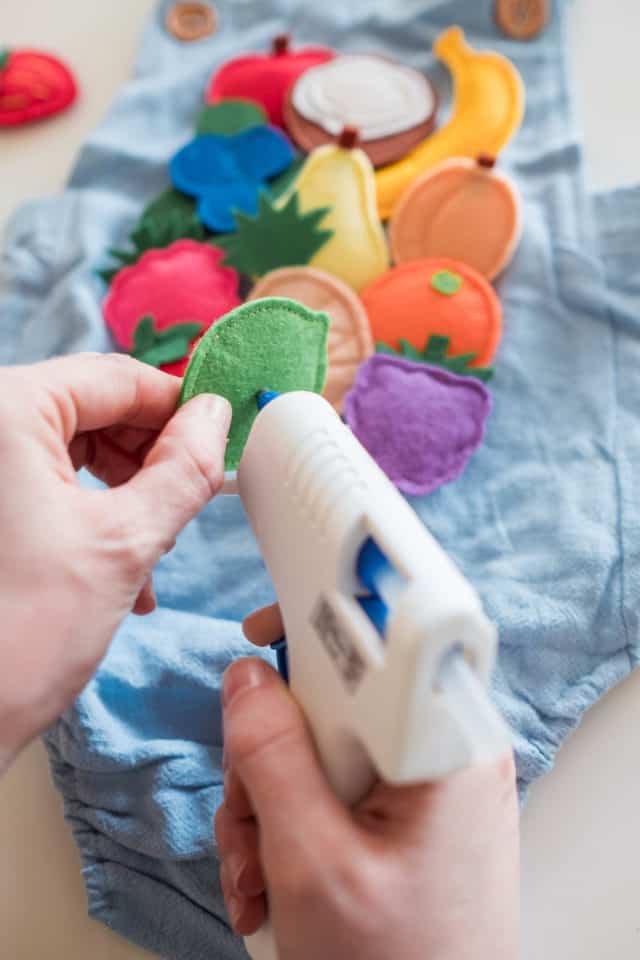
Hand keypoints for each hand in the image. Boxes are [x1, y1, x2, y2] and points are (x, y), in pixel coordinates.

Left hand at [0, 353, 229, 769]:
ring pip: (71, 447)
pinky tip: (118, 568)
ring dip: (124, 493)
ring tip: (151, 554)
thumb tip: (216, 416)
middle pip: (91, 409)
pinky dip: (88, 512)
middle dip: (148, 459)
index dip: (179, 408)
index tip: (221, 439)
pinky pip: (41, 480)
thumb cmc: (17, 636)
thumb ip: (183, 468)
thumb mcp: (125, 543)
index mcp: (5, 409)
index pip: (115, 377)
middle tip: (187, 505)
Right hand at [216, 606, 518, 959]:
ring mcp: (424, 788)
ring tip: (261, 879)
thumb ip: (272, 759)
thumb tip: (246, 678)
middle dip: (269, 762)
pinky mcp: (407, 817)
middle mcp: (440, 755)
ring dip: (268, 810)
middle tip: (253, 823)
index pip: (381, 642)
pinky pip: (332, 792)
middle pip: (332, 704)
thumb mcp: (313, 863)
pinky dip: (289, 831)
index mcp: (443, 747)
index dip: (317, 629)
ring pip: (319, 752)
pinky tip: (274, 885)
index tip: (261, 634)